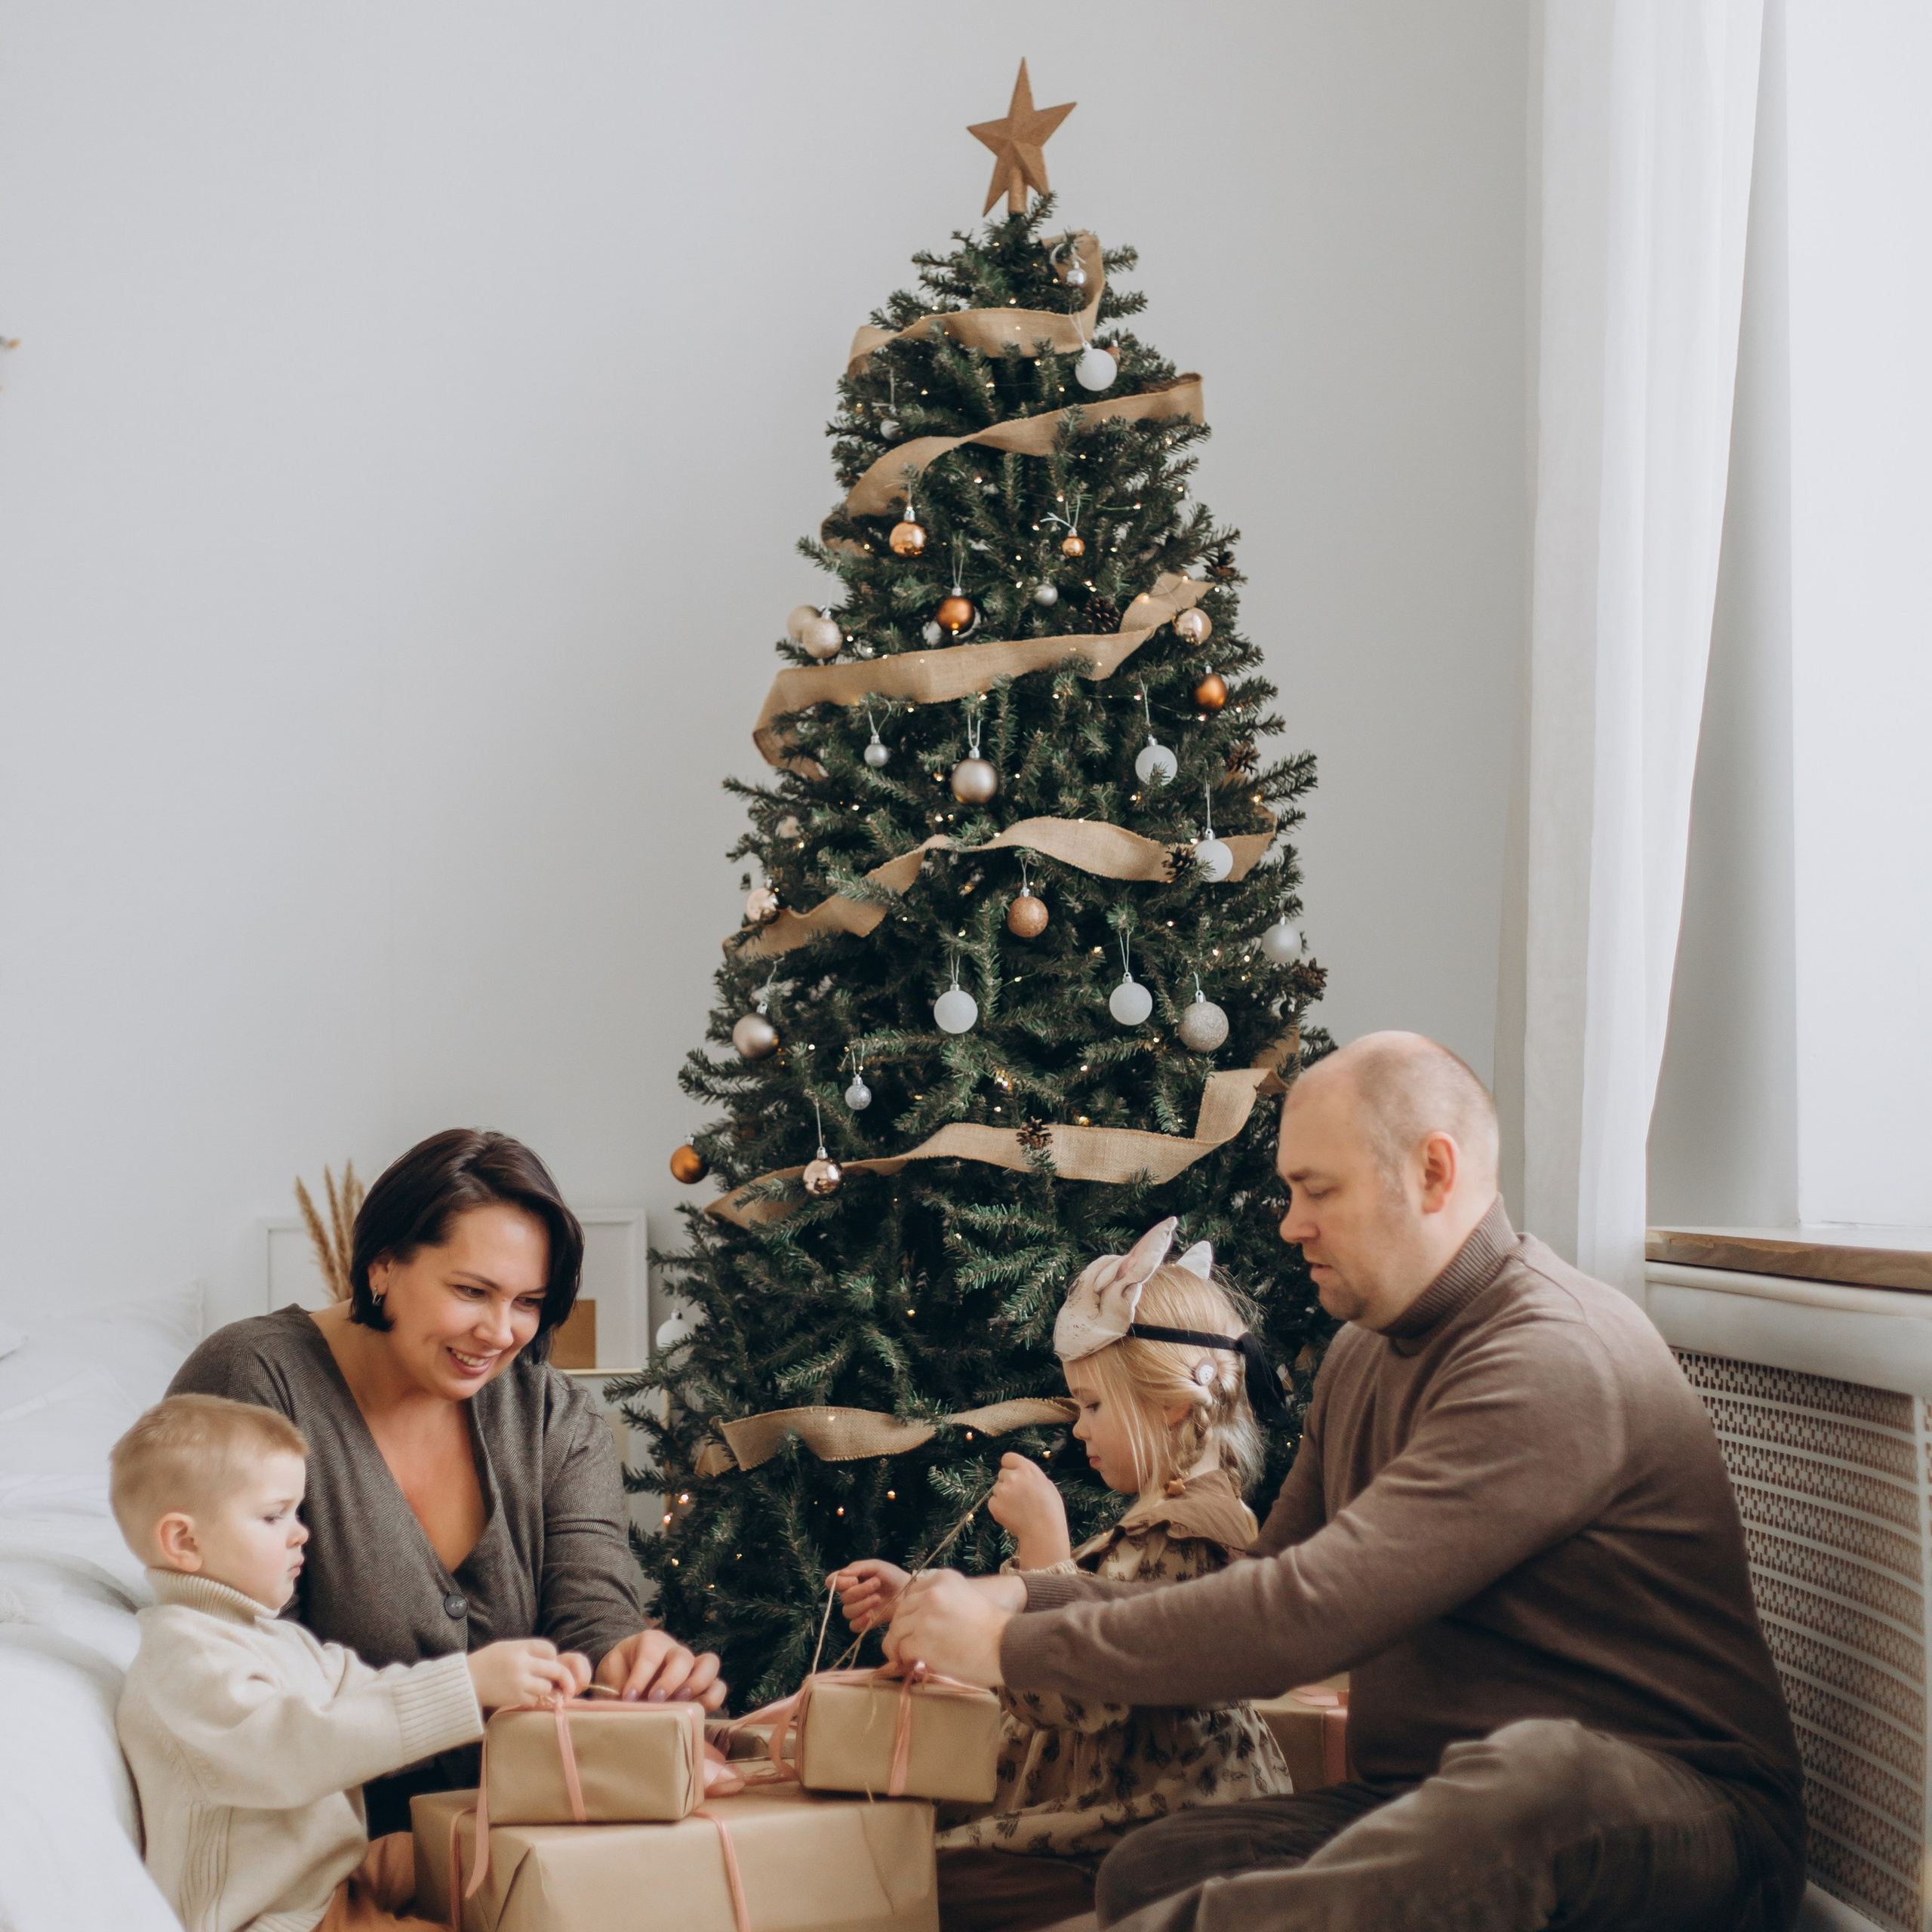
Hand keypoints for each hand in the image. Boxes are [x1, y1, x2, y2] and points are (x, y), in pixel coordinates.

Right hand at [467, 1639, 590, 1710]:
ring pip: (547, 1687)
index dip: (552, 1656)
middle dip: (563, 1677)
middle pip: (556, 1669)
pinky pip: (534, 1700)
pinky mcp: (514, 1697)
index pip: (550, 1649)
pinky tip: (524, 1696)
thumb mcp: (506, 1647)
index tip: (547, 1662)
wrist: (465, 1681)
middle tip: (566, 1684)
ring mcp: (519, 1681)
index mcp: (520, 1647)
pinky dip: (532, 1699)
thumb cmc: (486, 1662)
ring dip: (545, 1689)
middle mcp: (523, 1663)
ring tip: (536, 1688)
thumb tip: (550, 1659)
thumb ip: (527, 1651)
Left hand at [594, 1627, 726, 1709]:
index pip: (650, 1654)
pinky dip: (712, 1697)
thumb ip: (615, 1686)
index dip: (640, 1677)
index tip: (628, 1697)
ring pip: (709, 1664)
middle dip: (671, 1680)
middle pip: (682, 1657)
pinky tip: (696, 1712)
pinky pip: (718, 1685)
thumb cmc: (619, 1670)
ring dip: (697, 1685)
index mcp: (650, 1642)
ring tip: (682, 1704)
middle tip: (656, 1700)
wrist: (626, 1671)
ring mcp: (691, 1665)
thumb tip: (621, 1706)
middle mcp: (674, 1650)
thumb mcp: (610, 1673)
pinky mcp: (702, 1684)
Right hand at [827, 1558, 910, 1632]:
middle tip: (876, 1583)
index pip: (831, 1582)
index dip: (839, 1583)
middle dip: (860, 1590)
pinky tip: (871, 1615)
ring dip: (863, 1604)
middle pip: (843, 1598)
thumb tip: (842, 1574)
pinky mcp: (865, 1622)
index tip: (854, 1580)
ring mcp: (857, 1610)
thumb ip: (858, 1568)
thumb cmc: (891, 1575)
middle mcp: (851, 1595)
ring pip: (847, 1612)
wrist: (907, 1591)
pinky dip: (860, 1621)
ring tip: (878, 1598)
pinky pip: (853, 1626)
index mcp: (850, 1579)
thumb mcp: (876, 1566)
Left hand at [882, 1570, 1018, 1689]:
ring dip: (898, 1646)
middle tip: (905, 1646)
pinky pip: (901, 1650)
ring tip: (906, 1659)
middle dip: (901, 1630)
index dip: (910, 1612)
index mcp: (944, 1579)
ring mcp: (924, 1617)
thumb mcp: (966, 1599)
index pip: (912, 1593)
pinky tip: (912, 1666)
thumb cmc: (994, 1628)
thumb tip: (921, 1625)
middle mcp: (932, 1593)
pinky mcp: (921, 1641)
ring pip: (896, 1631)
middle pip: (901, 1611)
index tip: (913, 1626)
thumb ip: (942, 1604)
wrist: (1007, 1646)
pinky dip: (904, 1659)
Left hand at [987, 1453, 1072, 1569]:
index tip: (1014, 1474)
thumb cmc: (1051, 1510)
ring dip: (1003, 1496)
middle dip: (1008, 1483)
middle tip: (1019, 1497)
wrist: (1043, 1532)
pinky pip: (993, 1502)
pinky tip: (1011, 1515)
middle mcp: (1012, 1477)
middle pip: (1002, 1474)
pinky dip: (999, 1508)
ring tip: (1017, 1509)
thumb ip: (1033, 1477)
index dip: (1010, 1466)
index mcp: (1027, 1469)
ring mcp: (1002, 1491)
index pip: (1008, 1457)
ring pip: (997, 1489)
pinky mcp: (994, 1505)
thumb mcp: (1047, 1485)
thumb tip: (1025, 1476)